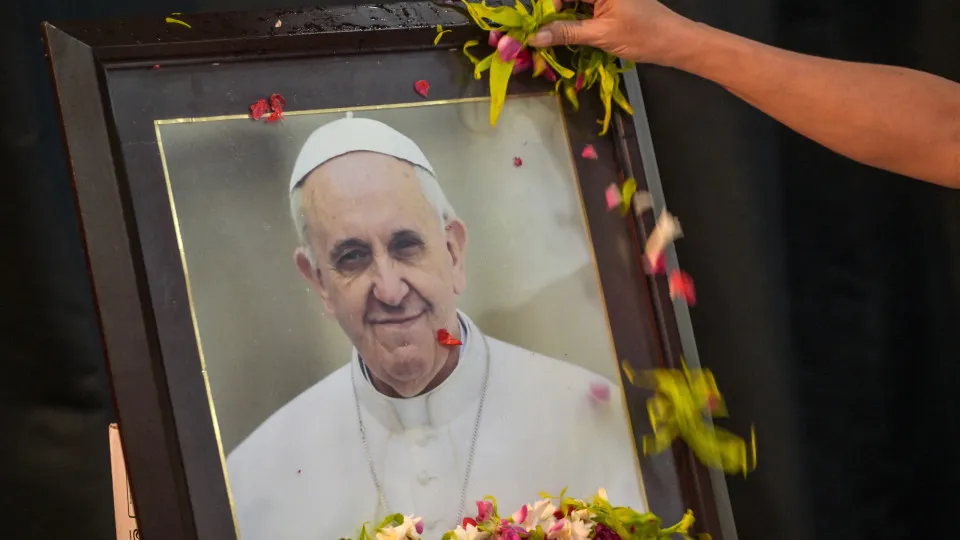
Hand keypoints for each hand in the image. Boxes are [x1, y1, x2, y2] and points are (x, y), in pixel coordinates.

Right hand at [528, 0, 694, 66]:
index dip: (550, 5)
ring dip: (563, 18)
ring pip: (575, 2)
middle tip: (542, 34)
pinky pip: (585, 7)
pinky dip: (575, 20)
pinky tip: (570, 34)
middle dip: (554, 12)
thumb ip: (566, 33)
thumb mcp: (601, 35)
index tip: (541, 25)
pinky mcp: (610, 3)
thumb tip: (535, 37)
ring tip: (554, 36)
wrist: (674, 42)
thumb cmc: (642, 36)